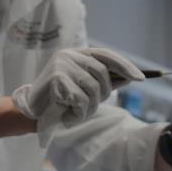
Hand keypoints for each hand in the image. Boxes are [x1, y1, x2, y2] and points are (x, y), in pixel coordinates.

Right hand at [12, 47, 143, 133]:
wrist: (30, 112)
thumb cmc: (58, 101)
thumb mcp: (83, 89)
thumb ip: (103, 82)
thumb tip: (130, 78)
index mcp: (76, 54)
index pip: (106, 55)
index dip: (125, 66)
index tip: (141, 78)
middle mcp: (69, 55)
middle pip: (102, 74)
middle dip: (103, 95)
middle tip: (88, 108)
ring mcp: (62, 65)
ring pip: (93, 89)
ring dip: (89, 108)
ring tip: (75, 113)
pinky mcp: (57, 78)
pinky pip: (81, 100)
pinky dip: (78, 114)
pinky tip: (67, 116)